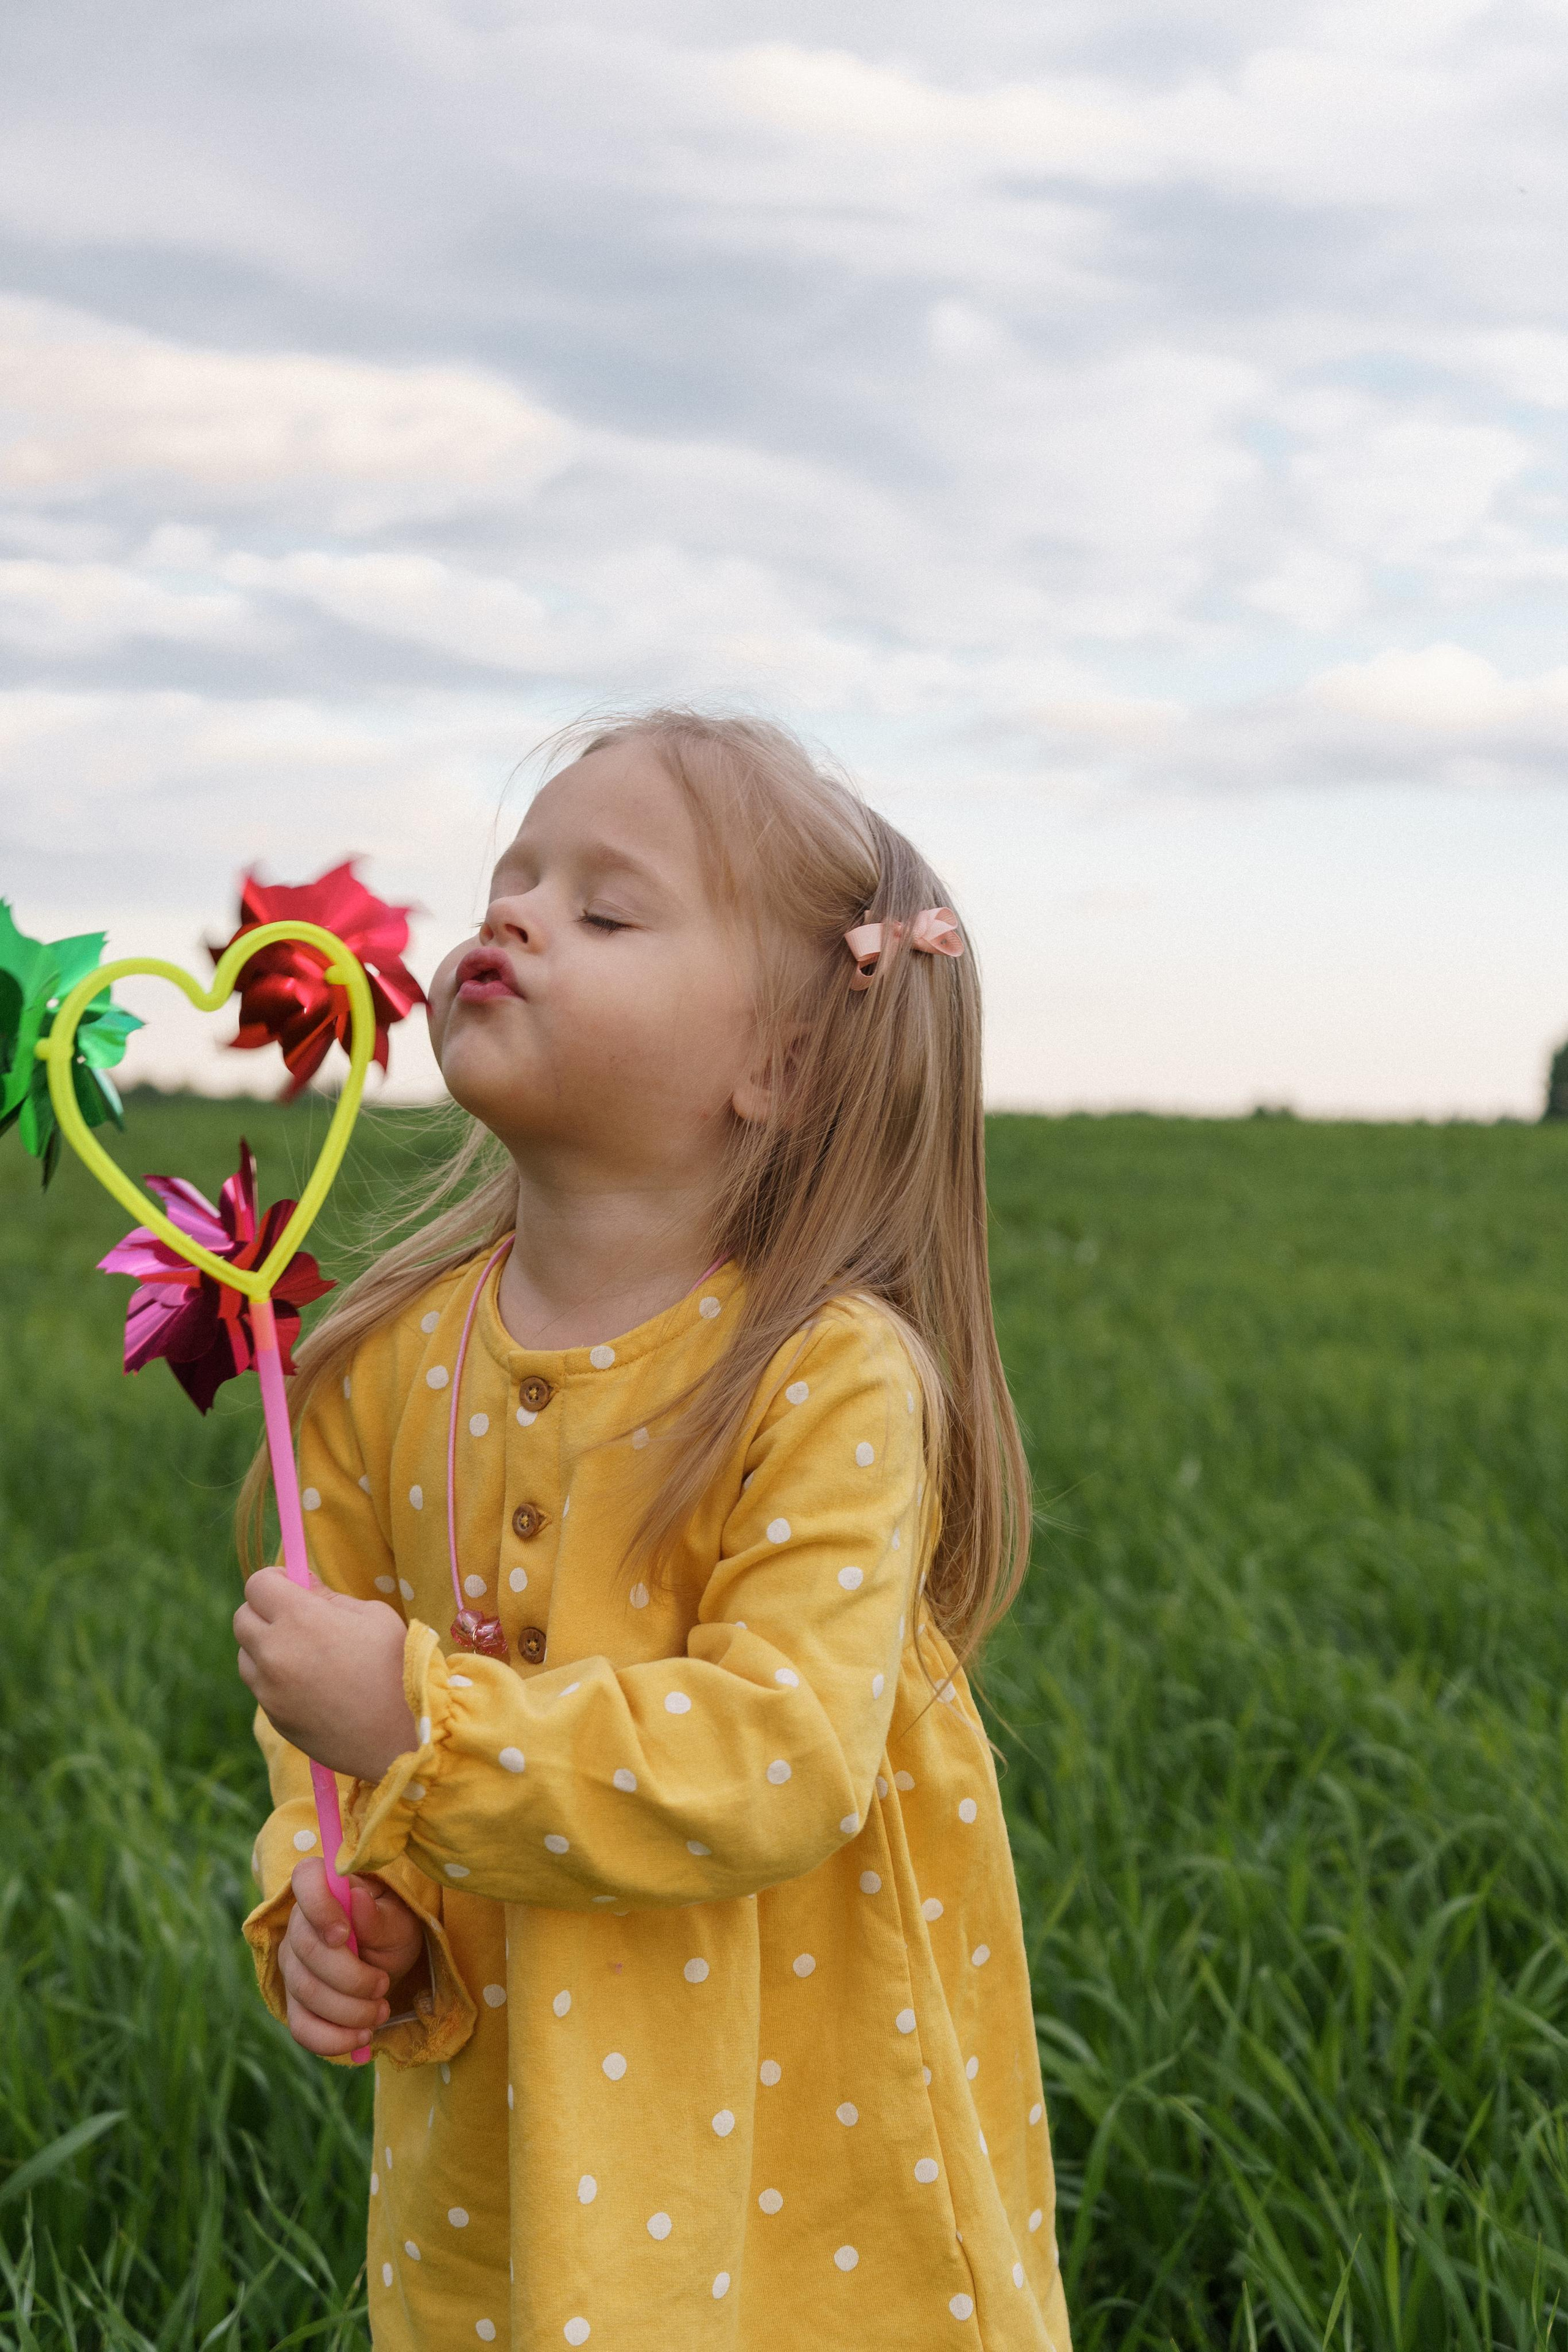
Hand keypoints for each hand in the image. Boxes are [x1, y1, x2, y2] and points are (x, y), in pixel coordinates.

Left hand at [235, 1568, 416, 1781]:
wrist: (403, 1735)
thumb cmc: (398, 1666)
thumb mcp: (373, 1616)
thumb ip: (330, 1597)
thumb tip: (303, 1584)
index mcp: (299, 1619)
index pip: (257, 1585)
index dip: (275, 1580)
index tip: (292, 1586)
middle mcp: (274, 1653)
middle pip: (242, 1618)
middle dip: (264, 1611)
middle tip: (295, 1618)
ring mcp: (269, 1691)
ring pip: (246, 1656)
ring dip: (265, 1648)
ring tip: (303, 1655)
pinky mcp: (274, 1718)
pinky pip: (261, 1687)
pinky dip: (275, 1680)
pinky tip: (310, 1685)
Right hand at [280, 1859, 425, 2057]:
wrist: (388, 1960)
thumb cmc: (392, 1929)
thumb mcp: (398, 1921)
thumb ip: (378, 1917)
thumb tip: (357, 1899)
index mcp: (325, 1889)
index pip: (304, 1880)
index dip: (318, 1907)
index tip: (343, 1934)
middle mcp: (299, 1924)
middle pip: (306, 1951)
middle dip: (350, 1978)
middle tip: (383, 1986)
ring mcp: (292, 1964)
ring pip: (305, 1991)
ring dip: (348, 2011)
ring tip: (380, 2011)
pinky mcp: (295, 2002)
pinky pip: (300, 2027)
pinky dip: (331, 2039)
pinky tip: (360, 2037)